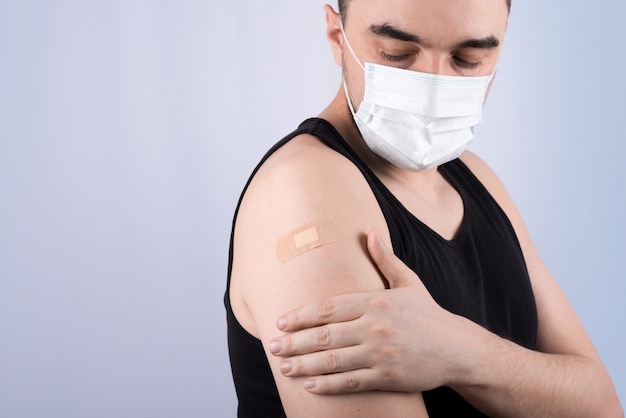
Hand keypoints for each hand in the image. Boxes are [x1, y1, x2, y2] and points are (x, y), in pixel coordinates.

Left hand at [269, 229, 469, 394]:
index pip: (329, 308)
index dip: (302, 315)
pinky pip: (351, 382)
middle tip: (273, 347)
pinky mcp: (388, 377)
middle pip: (325, 335)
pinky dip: (328, 385)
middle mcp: (375, 327)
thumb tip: (371, 231)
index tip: (281, 321)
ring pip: (334, 361)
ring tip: (284, 368)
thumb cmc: (428, 315)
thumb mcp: (408, 282)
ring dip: (304, 365)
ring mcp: (381, 354)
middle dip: (295, 342)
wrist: (458, 349)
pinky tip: (310, 385)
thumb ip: (385, 258)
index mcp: (376, 301)